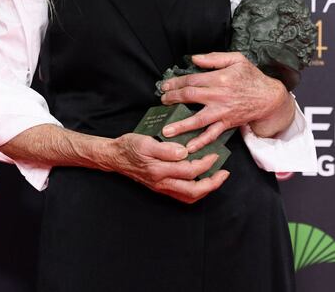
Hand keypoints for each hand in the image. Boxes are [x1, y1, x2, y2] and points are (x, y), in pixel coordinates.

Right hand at [110, 132, 229, 203]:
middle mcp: (162, 182)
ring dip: (205, 189)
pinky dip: (195, 190)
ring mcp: (161, 187)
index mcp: (159, 170)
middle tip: (224, 173)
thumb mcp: (145, 142)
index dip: (205, 164)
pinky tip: (200, 181)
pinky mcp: (160, 187)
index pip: (189, 170)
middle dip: (212, 183)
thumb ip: (165, 149)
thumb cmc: (130, 146)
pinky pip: (182, 195)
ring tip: (215, 178)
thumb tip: (184, 152)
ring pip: (189, 196)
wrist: (115, 156)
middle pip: (193, 191)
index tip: (214, 154)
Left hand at [159, 52, 293, 151]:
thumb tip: (194, 58)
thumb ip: (214, 58)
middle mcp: (219, 96)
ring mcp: (222, 112)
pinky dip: (201, 142)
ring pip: (198, 120)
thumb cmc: (252, 77)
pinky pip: (212, 134)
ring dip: (181, 125)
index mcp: (219, 78)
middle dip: (172, 99)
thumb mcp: (236, 59)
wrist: (269, 98)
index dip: (176, 82)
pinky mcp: (227, 124)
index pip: (192, 80)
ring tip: (166, 130)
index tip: (165, 85)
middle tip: (161, 101)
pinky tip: (189, 147)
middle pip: (190, 97)